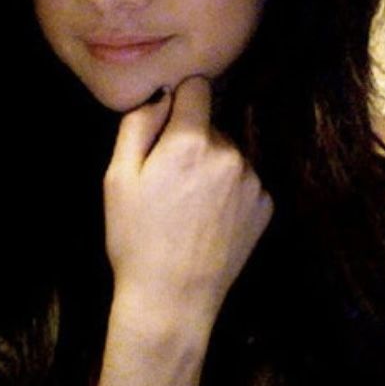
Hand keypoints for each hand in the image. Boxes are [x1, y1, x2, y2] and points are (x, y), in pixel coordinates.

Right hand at [103, 76, 272, 325]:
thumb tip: (162, 93)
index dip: (179, 100)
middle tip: (170, 180)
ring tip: (191, 205)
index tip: (167, 126)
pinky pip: (245, 178)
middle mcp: (231, 153)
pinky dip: (229, 189)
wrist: (172, 299)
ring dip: (212, 164)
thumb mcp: (117, 177)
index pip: (198, 86)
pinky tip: (211, 219)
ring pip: (229, 151)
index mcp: (191, 142)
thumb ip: (139, 124)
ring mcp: (253, 180)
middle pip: (211, 123)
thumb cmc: (136, 237)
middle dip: (192, 139)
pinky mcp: (267, 204)